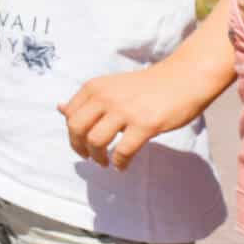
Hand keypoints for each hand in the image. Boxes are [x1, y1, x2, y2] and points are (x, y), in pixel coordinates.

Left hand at [60, 64, 216, 170]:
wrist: (183, 78)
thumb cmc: (147, 85)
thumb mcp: (111, 86)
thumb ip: (87, 99)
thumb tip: (59, 109)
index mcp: (95, 87)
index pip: (69, 115)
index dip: (72, 134)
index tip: (81, 143)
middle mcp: (105, 96)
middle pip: (76, 128)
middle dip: (79, 147)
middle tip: (90, 157)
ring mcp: (125, 110)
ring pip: (95, 141)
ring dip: (98, 157)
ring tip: (105, 162)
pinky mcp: (145, 124)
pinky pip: (123, 151)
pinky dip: (119, 163)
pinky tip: (123, 165)